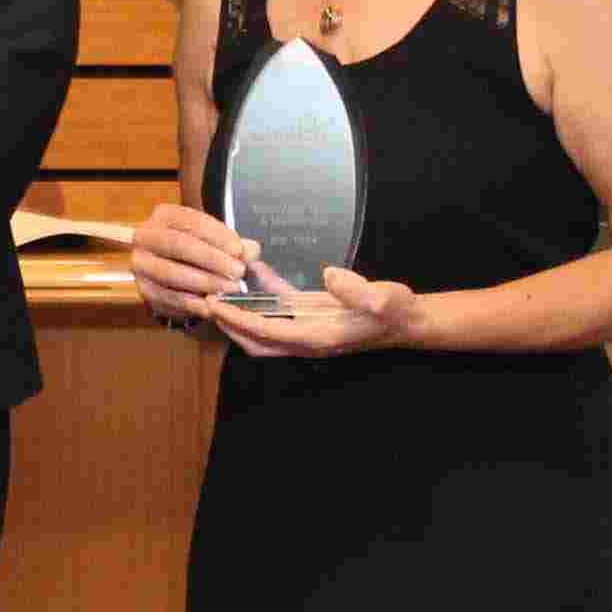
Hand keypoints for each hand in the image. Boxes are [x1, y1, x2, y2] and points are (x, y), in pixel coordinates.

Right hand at [127, 201, 255, 320]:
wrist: (171, 271)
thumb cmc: (196, 251)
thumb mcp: (215, 242)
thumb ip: (234, 245)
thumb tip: (251, 251)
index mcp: (165, 216)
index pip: (191, 221)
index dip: (217, 235)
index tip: (239, 249)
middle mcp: (146, 236)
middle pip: (179, 245)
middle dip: (212, 259)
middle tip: (238, 272)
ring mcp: (141, 264)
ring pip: (172, 273)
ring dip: (205, 283)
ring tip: (230, 289)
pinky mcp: (143, 290)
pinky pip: (168, 297)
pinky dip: (193, 303)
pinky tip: (213, 305)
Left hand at [202, 262, 432, 361]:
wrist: (406, 319)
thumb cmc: (395, 311)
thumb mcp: (383, 299)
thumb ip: (356, 291)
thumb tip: (330, 275)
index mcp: (318, 337)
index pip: (267, 333)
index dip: (238, 320)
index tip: (215, 304)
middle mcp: (306, 339)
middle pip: (254, 340)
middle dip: (227, 323)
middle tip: (204, 298)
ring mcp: (306, 329)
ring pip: (261, 328)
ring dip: (240, 312)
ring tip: (217, 287)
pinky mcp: (309, 316)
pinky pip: (278, 309)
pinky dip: (262, 295)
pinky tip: (252, 271)